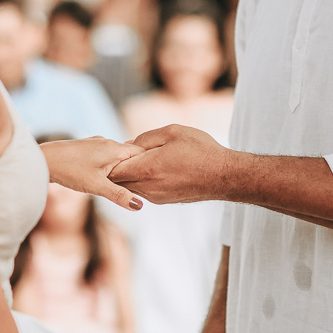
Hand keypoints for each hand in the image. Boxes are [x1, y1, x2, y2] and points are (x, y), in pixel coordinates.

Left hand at [40, 137, 144, 210]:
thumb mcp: (96, 187)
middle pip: (131, 155)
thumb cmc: (69, 171)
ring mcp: (97, 143)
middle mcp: (108, 142)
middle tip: (143, 185)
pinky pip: (107, 155)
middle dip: (137, 169)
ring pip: (118, 155)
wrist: (43, 160)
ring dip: (123, 167)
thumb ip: (119, 195)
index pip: (143, 153)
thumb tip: (139, 205)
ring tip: (126, 184)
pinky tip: (106, 176)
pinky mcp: (88, 147)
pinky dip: (111, 165)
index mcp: (115, 149)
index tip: (154, 178)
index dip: (150, 165)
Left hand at [108, 125, 230, 204]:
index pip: (113, 169)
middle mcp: (147, 187)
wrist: (223, 176)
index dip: (109, 159)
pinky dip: (140, 180)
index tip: (111, 149)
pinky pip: (143, 191)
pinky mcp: (163, 200)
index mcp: (146, 169)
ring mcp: (155, 197)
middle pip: (118, 181)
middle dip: (115, 168)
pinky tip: (151, 168)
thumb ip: (145, 138)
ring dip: (128, 175)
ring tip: (135, 159)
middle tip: (118, 154)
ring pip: (130, 187)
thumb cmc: (200, 150)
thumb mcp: (172, 132)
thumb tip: (130, 145)